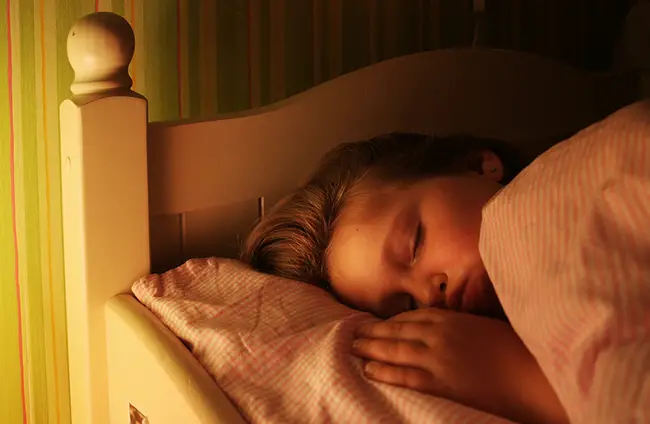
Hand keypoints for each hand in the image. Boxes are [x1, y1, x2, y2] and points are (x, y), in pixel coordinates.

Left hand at [352, 308, 567, 423]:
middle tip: (354, 334)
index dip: (390, 322)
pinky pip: (406, 377)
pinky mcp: (442, 383)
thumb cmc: (516, 348)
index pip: (410, 317)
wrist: (533, 374)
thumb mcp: (484, 325)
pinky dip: (384, 373)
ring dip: (371, 349)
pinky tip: (368, 370)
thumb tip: (444, 324)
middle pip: (396, 332)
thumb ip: (460, 323)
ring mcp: (438, 358)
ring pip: (395, 351)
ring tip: (353, 348)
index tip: (377, 324)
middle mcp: (439, 334)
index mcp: (451, 318)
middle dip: (372, 333)